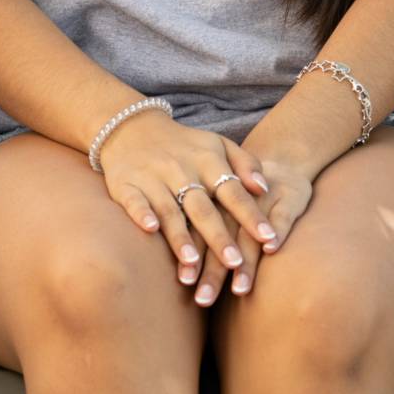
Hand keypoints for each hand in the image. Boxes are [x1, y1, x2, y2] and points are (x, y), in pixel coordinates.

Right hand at [94, 112, 271, 306]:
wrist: (133, 128)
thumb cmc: (185, 146)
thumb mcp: (218, 145)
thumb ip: (245, 164)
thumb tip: (265, 188)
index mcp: (208, 161)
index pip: (233, 191)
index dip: (250, 214)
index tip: (268, 238)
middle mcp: (182, 170)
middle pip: (203, 208)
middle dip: (219, 237)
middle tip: (235, 264)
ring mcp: (153, 178)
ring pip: (170, 210)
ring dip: (181, 238)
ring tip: (193, 265)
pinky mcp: (126, 185)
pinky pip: (134, 201)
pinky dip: (142, 214)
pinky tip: (151, 230)